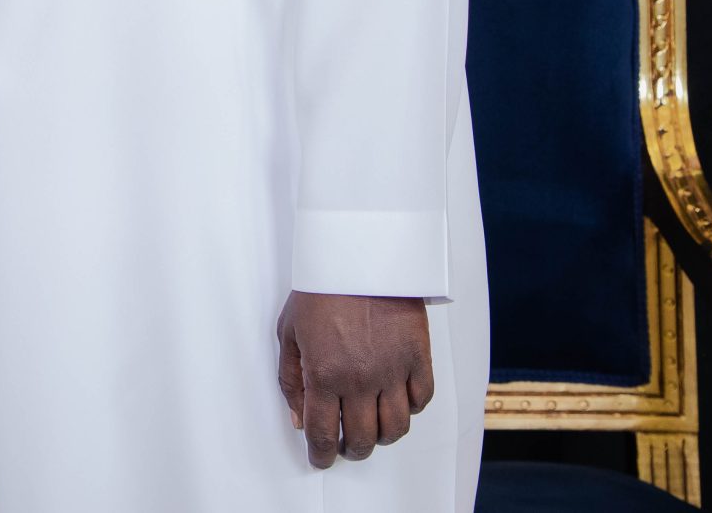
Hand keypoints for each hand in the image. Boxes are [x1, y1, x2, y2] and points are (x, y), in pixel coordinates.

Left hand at [275, 291, 432, 468]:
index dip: (321, 455)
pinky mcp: (417, 356)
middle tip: (346, 444)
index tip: (321, 459)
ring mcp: (393, 370)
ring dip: (382, 436)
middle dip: (351, 450)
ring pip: (396, 428)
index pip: (323, 434)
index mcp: (324, 374)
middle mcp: (360, 379)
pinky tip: (398, 402)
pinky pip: (422, 400)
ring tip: (372, 428)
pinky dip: (411, 409)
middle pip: (362, 439)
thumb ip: (291, 379)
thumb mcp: (289, 332)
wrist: (359, 253)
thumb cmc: (321, 287)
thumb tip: (300, 418)